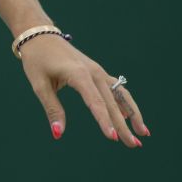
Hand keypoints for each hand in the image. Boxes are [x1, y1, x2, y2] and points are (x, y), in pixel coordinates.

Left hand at [20, 35, 148, 146]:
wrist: (40, 36)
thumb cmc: (37, 60)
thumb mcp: (39, 85)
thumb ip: (52, 109)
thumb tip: (58, 134)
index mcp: (79, 75)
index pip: (95, 102)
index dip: (104, 121)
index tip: (113, 138)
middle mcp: (94, 72)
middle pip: (112, 103)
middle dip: (123, 126)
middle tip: (134, 145)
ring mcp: (98, 71)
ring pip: (121, 95)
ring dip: (133, 114)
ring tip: (143, 133)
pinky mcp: (98, 72)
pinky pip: (116, 88)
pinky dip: (125, 103)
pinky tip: (130, 117)